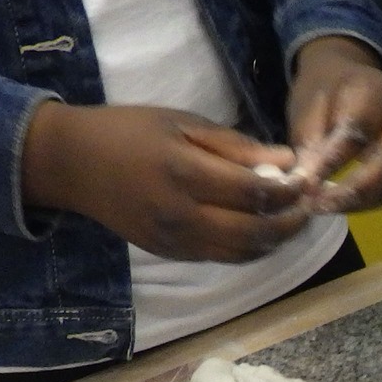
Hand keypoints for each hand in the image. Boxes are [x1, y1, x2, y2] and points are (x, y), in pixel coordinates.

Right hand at [22, 102, 310, 261]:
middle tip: (309, 205)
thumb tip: (287, 159)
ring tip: (292, 219)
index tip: (307, 178)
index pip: (253, 191)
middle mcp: (181, 215)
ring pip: (242, 252)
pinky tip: (262, 230)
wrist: (72, 164)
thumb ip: (235, 145)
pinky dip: (250, 248)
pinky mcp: (170, 254)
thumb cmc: (129, 131)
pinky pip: (222, 258)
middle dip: (290, 221)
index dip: (288, 189)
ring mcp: (174, 240)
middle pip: (254, 231)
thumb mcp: (181, 123)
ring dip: (275, 240)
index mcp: (183, 173)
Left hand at [286, 35, 381, 212]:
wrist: (355, 79)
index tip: (306, 183)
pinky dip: (370, 201)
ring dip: (362, 202)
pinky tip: (345, 204)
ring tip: (328, 208)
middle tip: (319, 206)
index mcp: (378, 91)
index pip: (359, 131)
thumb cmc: (328, 91)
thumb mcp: (310, 105)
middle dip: (353, 190)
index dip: (333, 161)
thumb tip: (307, 181)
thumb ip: (310, 140)